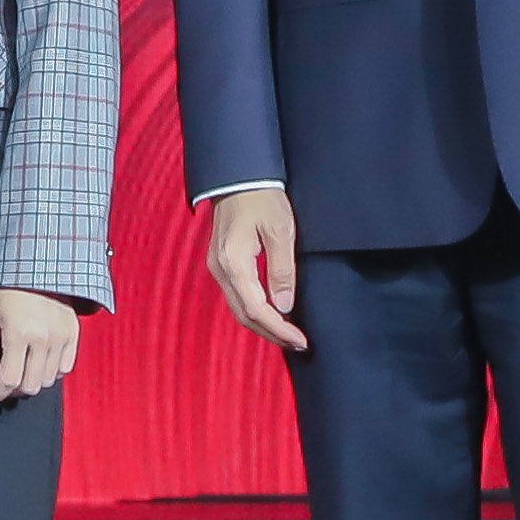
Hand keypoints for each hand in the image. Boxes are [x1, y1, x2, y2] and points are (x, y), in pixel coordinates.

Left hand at [0, 285, 80, 406]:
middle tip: (0, 383)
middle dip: (12, 390)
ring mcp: (62, 337)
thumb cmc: (6, 284)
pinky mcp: (73, 333)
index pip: (9, 380)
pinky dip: (51, 372)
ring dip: (31, 382)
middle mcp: (44, 339)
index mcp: (19, 333)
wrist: (37, 261)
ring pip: (48, 380)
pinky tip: (37, 363)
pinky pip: (66, 367)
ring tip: (18, 371)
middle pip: (30, 386)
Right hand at [203, 191, 305, 353]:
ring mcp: (217, 267)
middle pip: (244, 315)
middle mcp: (220, 269)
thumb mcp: (280, 232)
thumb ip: (282, 271)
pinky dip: (254, 311)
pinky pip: (236, 296)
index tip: (302, 339)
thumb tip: (285, 306)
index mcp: (234, 263)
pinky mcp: (221, 263)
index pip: (256, 309)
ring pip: (238, 308)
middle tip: (299, 343)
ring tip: (288, 333)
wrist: (239, 177)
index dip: (280, 329)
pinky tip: (273, 313)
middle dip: (272, 333)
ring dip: (263, 325)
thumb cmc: (262, 199)